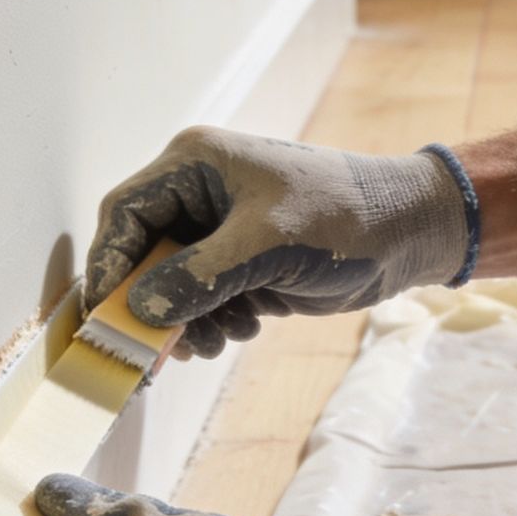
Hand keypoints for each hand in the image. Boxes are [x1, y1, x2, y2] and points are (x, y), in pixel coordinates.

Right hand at [84, 127, 479, 357]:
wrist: (411, 231)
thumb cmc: (346, 217)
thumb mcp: (269, 244)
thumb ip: (200, 276)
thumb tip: (141, 309)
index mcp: (195, 164)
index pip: (125, 213)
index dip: (109, 265)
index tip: (105, 316)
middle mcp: (199, 193)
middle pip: (142, 254)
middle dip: (151, 305)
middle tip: (157, 351)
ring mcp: (220, 229)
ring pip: (170, 285)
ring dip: (185, 321)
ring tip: (215, 341)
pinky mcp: (241, 262)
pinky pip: (202, 299)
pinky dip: (212, 322)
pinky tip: (243, 328)